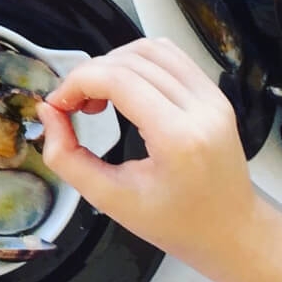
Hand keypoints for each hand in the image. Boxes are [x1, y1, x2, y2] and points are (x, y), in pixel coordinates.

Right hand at [36, 38, 258, 265]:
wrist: (232, 232)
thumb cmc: (176, 224)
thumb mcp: (110, 200)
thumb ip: (67, 157)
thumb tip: (49, 113)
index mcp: (179, 139)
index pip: (117, 80)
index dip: (77, 83)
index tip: (58, 105)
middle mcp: (202, 110)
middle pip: (130, 60)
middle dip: (89, 74)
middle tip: (73, 105)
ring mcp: (213, 98)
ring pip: (151, 48)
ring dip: (113, 62)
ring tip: (99, 95)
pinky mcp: (215, 95)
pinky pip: (171, 56)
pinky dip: (138, 62)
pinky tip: (125, 88)